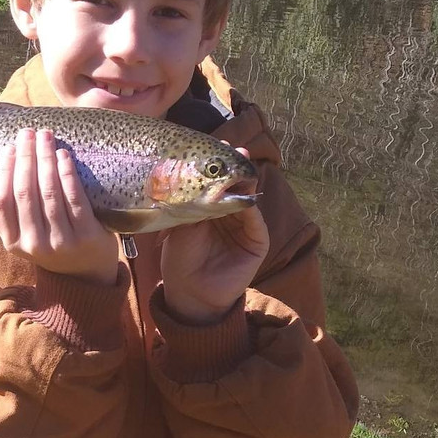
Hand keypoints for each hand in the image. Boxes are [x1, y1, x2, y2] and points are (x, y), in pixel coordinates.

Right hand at [0, 128, 119, 285]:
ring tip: (45, 137)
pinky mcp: (86, 236)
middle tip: (28, 133)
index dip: (3, 171)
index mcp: (13, 243)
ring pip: (49, 192)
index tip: (9, 148)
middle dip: (25, 157)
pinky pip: (74, 198)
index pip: (1, 202)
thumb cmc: (54, 244)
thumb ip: (17, 210)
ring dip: (46, 159)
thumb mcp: (28, 235)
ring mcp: (61, 242)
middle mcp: (34, 244)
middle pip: (25, 192)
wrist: (87, 274)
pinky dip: (67, 174)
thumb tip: (12, 158)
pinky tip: (64, 156)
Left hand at [160, 149, 268, 323]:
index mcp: (210, 204)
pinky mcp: (257, 241)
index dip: (218, 161)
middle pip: (237, 181)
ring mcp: (246, 225)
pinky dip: (250, 206)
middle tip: (232, 149)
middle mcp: (230, 212)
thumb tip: (199, 171)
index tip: (216, 145)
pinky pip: (256, 219)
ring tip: (240, 166)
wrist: (189, 292)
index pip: (217, 177)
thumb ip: (191, 199)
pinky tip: (244, 196)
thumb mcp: (180, 222)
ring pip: (248, 196)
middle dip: (234, 164)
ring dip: (245, 181)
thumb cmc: (180, 258)